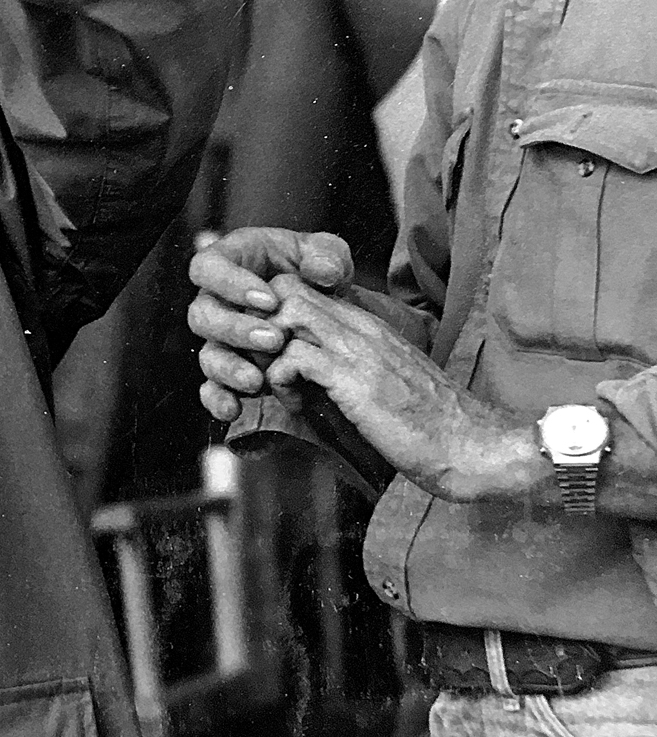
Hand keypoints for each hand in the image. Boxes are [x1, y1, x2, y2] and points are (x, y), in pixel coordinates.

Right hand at [187, 226, 352, 419]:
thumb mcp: (327, 256)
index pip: (208, 268)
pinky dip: (219, 400)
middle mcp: (217, 303)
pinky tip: (234, 408)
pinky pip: (211, 388)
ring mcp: (222, 340)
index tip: (269, 300)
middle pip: (202, 315)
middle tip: (273, 341)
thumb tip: (321, 272)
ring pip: (207, 354)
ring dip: (229, 368)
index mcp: (230, 265)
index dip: (229, 283)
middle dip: (235, 330)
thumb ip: (325, 255)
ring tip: (257, 380)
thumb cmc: (318, 275)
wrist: (330, 313)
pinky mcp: (230, 373)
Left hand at [264, 282, 538, 503]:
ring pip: (285, 314)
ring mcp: (358, 351)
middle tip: (262, 361)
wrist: (476, 448)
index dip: (277, 311)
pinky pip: (292, 357)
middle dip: (260, 322)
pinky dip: (279, 378)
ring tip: (276, 382)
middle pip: (289, 291)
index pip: (308, 288)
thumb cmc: (434, 426)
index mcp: (371, 326)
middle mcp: (363, 328)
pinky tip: (294, 401)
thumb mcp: (388, 382)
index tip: (273, 346)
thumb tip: (316, 374)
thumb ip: (356, 367)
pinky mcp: (354, 380)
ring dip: (266, 349)